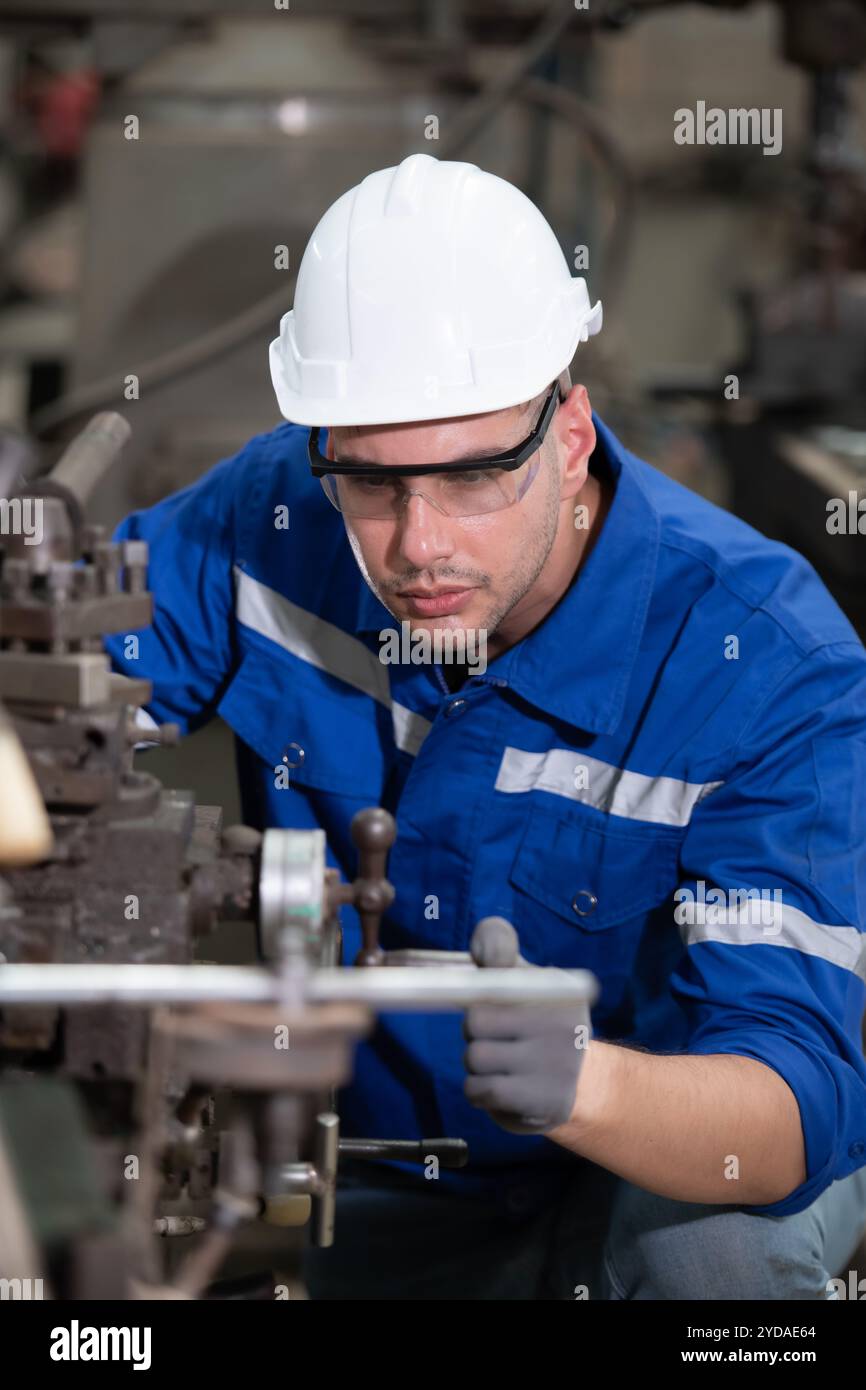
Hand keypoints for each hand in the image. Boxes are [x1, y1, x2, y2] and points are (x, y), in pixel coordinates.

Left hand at [462, 917, 591, 1134]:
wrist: (582, 1084)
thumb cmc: (537, 1023)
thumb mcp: (525, 981)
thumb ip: (498, 953)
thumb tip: (484, 943)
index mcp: (555, 985)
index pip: (499, 953)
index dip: (483, 969)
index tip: (480, 990)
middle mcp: (562, 1018)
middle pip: (475, 1020)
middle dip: (473, 1033)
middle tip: (495, 1038)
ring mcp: (558, 1061)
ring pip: (475, 1057)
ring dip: (476, 1066)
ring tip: (502, 1065)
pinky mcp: (547, 1100)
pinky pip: (481, 1089)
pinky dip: (478, 1090)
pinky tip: (499, 1087)